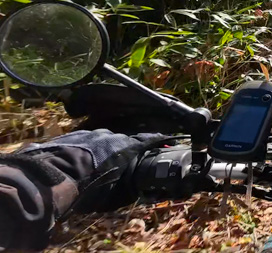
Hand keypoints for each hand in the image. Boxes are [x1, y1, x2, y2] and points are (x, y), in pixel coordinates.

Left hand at [17, 129, 170, 211]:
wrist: (54, 178)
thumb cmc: (90, 188)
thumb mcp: (115, 195)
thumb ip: (128, 187)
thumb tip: (135, 189)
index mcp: (125, 146)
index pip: (146, 140)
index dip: (153, 142)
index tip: (161, 142)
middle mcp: (110, 135)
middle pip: (120, 141)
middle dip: (120, 151)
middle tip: (117, 165)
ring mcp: (88, 133)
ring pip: (99, 141)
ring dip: (99, 151)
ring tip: (93, 166)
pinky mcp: (70, 135)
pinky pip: (81, 143)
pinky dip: (82, 151)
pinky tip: (76, 164)